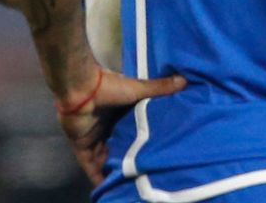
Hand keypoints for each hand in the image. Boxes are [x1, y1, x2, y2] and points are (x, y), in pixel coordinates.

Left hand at [56, 66, 185, 185]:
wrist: (81, 90)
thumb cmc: (110, 88)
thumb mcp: (139, 88)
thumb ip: (159, 88)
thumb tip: (184, 80)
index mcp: (120, 111)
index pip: (133, 128)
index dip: (143, 138)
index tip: (156, 147)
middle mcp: (107, 126)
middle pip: (121, 145)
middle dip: (130, 156)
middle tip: (146, 169)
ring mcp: (94, 137)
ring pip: (107, 158)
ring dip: (116, 168)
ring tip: (131, 181)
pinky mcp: (82, 147)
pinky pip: (90, 166)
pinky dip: (98, 175)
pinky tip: (109, 185)